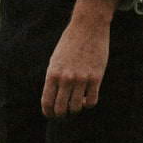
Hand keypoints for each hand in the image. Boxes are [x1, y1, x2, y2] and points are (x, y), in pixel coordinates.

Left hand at [42, 0, 114, 116]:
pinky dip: (89, 104)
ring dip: (76, 109)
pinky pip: (92, 101)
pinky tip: (87, 98)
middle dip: (61, 114)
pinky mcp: (96, 78)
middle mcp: (65, 78)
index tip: (51, 114)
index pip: (47, 102)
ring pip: (76, 108)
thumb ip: (54, 78)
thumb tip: (54, 97)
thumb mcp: (55, 59)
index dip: (48, 112)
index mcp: (52, 73)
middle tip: (64, 113)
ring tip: (76, 104)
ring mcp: (81, 79)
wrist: (88, 27)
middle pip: (60, 109)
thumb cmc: (70, 43)